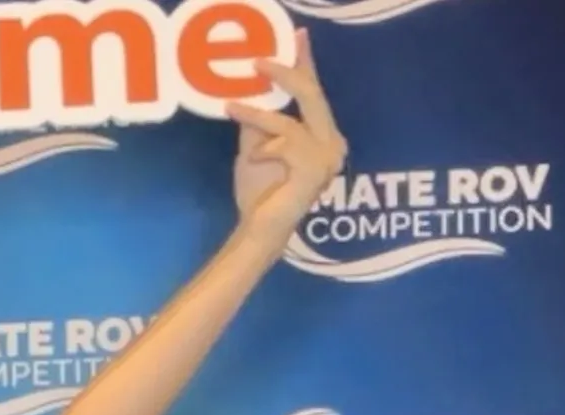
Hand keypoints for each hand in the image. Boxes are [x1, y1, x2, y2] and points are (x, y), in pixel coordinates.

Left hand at [228, 30, 346, 249]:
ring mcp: (328, 158)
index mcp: (322, 135)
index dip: (306, 63)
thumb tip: (249, 89)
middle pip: (312, 95)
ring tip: (232, 107)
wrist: (260, 229)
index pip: (315, 92)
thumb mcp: (255, 147)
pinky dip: (264, 147)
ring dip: (257, 114)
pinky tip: (253, 158)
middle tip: (257, 61)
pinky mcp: (315, 170)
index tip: (297, 36)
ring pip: (291, 120)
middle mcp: (332, 143)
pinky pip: (286, 143)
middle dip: (286, 73)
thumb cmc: (259, 192)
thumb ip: (258, 121)